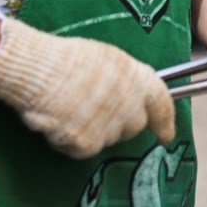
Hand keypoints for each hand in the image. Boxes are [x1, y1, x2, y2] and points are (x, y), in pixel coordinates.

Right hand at [0, 18, 174, 157]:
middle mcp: (130, 107)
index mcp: (139, 81)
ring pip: (106, 139)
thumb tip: (128, 93)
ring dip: (92, 130)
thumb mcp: (108, 59)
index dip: (165, 122)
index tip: (166, 135)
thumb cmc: (68, 58)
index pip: (162, 105)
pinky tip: (57, 120)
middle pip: (133, 127)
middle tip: (95, 110)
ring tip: (68, 108)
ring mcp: (109, 129)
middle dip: (119, 123)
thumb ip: (126, 79)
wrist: (40, 70)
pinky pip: (80, 148)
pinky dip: (68, 140)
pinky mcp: (86, 145)